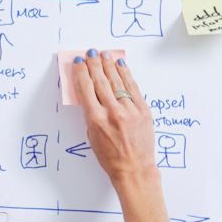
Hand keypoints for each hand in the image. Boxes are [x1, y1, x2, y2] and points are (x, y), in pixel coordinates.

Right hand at [73, 50, 154, 188]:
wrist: (134, 169)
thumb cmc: (110, 157)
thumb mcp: (92, 136)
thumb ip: (91, 113)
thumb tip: (90, 93)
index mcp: (96, 120)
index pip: (86, 89)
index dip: (81, 73)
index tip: (78, 62)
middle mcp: (112, 112)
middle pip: (101, 81)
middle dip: (94, 65)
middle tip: (90, 53)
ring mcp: (130, 110)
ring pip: (117, 81)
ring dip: (109, 65)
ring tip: (104, 54)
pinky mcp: (143, 110)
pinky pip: (133, 87)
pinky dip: (126, 74)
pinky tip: (121, 65)